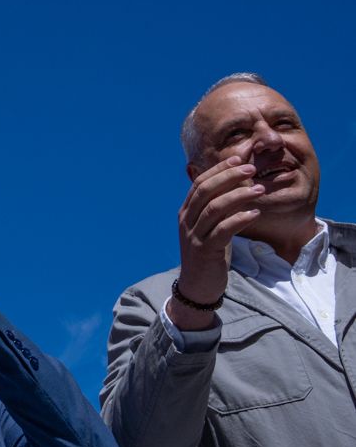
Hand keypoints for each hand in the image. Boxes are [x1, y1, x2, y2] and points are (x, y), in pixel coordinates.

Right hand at [175, 155, 261, 312]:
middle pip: (206, 191)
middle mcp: (186, 221)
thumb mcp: (209, 228)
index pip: (200, 183)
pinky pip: (223, 230)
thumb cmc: (208, 254)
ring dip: (239, 196)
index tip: (239, 159)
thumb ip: (217, 209)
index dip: (219, 170)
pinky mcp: (205, 251)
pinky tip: (255, 214)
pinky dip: (240, 219)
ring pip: (215, 208)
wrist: (197, 286)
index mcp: (186, 212)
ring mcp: (193, 236)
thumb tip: (236, 186)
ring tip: (260, 190)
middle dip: (229, 176)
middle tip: (252, 169)